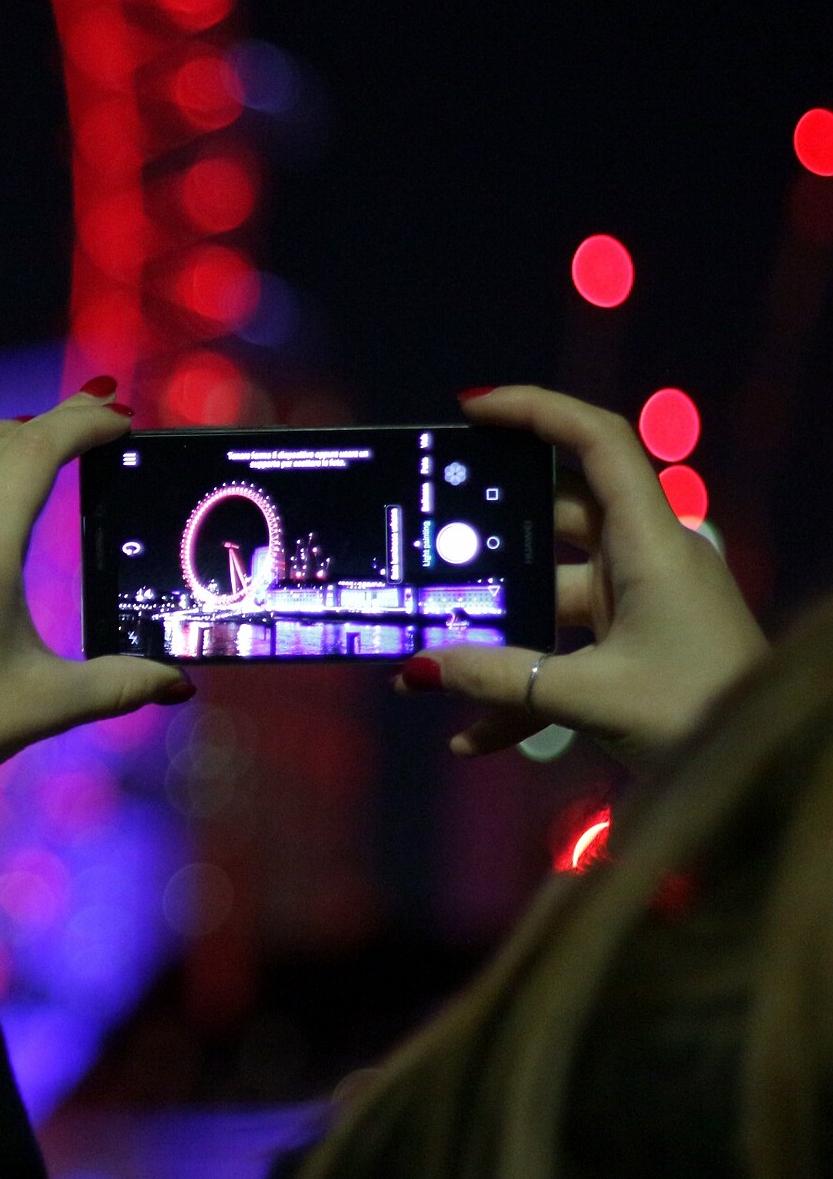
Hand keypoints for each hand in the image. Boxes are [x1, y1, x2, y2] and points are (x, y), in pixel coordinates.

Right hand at [397, 384, 765, 768]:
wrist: (760, 767)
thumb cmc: (696, 711)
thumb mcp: (590, 696)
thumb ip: (499, 678)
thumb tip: (418, 668)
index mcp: (650, 543)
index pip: (599, 443)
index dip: (537, 410)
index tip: (471, 410)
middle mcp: (644, 559)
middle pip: (557, 515)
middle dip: (489, 531)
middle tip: (423, 534)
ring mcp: (639, 603)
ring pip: (549, 594)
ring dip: (496, 629)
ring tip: (430, 657)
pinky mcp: (634, 646)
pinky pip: (563, 650)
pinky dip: (521, 685)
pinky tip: (472, 736)